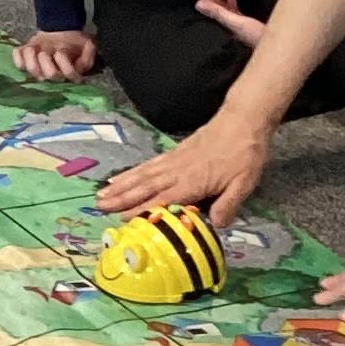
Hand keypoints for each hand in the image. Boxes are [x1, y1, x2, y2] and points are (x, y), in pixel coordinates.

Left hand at [16, 29, 98, 81]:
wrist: (59, 30)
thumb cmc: (74, 41)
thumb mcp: (88, 45)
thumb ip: (88, 56)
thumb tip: (80, 66)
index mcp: (69, 72)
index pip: (68, 74)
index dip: (64, 63)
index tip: (61, 52)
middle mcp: (53, 73)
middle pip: (49, 74)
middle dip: (47, 61)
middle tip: (47, 51)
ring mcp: (38, 68)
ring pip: (31, 69)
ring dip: (32, 57)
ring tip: (36, 49)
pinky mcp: (26, 61)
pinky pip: (18, 63)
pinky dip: (19, 56)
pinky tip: (26, 49)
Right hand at [98, 108, 269, 225]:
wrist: (242, 120)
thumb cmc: (245, 153)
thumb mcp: (244, 183)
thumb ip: (229, 204)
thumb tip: (215, 225)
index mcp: (192, 181)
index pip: (163, 199)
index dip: (142, 210)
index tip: (122, 219)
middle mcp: (177, 171)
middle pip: (145, 186)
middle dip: (121, 198)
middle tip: (99, 207)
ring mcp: (173, 160)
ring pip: (142, 175)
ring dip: (121, 185)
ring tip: (102, 194)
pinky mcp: (173, 153)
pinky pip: (148, 165)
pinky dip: (132, 172)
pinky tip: (121, 177)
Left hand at [193, 0, 267, 47]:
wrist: (276, 49)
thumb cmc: (258, 37)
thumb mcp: (238, 24)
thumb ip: (219, 14)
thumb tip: (198, 4)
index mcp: (225, 23)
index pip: (211, 6)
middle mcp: (228, 23)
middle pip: (215, 5)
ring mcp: (237, 24)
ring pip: (224, 7)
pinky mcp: (247, 25)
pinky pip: (235, 12)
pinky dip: (231, 4)